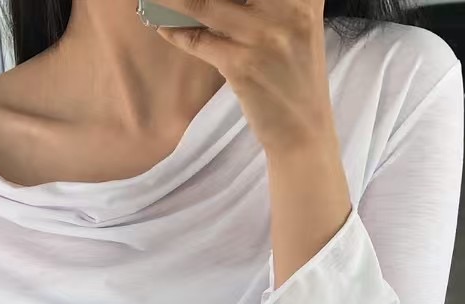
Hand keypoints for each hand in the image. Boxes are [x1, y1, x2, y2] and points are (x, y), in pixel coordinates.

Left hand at [153, 0, 337, 156]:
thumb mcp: (298, 24)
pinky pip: (198, 40)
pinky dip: (175, 31)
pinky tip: (161, 25)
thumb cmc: (294, 75)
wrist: (303, 130)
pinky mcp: (243, 66)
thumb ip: (269, 1)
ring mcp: (264, 36)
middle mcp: (288, 7)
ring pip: (204, 3)